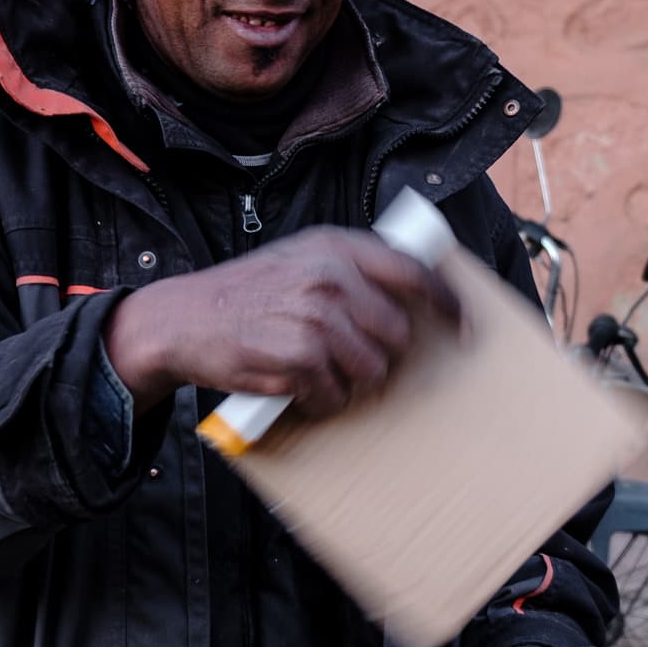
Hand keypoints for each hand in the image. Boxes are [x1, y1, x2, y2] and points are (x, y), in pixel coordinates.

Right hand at [103, 227, 459, 413]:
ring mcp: (316, 318)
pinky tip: (294, 385)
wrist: (183, 319)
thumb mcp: (299, 258)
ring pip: (372, 370)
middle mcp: (331, 277)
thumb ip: (350, 267)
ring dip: (348, 382)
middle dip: (380, 355)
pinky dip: (318, 399)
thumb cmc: (247, 294)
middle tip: (349, 358)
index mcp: (336, 247)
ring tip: (316, 370)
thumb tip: (411, 291)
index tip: (464, 327)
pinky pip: (335, 395)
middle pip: (398, 333)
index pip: (415, 272)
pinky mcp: (299, 358)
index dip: (447, 302)